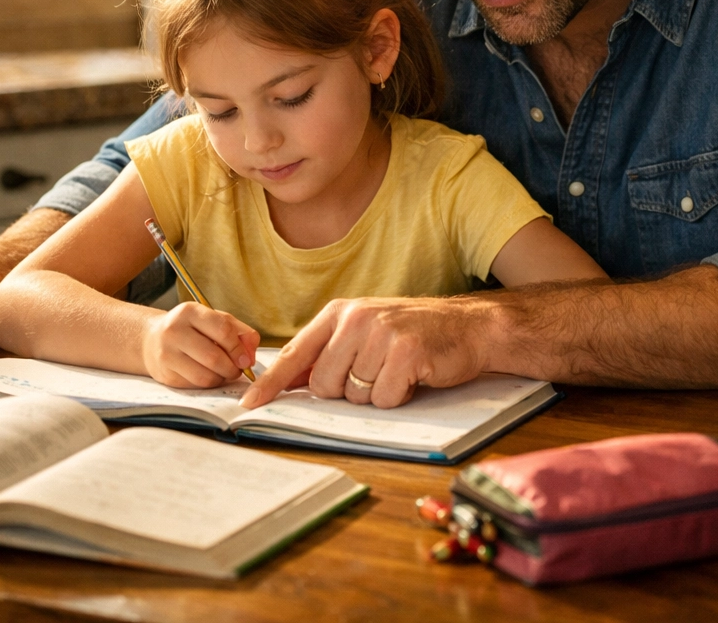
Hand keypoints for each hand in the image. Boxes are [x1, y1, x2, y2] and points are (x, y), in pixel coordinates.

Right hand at [142, 303, 259, 387]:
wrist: (152, 339)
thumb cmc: (192, 328)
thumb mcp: (214, 319)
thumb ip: (239, 331)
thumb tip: (251, 353)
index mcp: (190, 312)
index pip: (222, 330)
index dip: (238, 348)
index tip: (247, 359)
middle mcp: (174, 331)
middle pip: (213, 357)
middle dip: (232, 368)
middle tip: (239, 370)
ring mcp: (166, 354)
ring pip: (204, 375)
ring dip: (222, 378)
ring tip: (226, 373)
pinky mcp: (164, 374)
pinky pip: (195, 385)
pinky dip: (209, 383)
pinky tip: (211, 376)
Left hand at [239, 296, 490, 409]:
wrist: (469, 326)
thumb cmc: (415, 332)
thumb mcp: (367, 330)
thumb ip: (331, 351)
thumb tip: (293, 382)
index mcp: (340, 312)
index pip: (296, 353)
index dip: (271, 383)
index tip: (249, 405)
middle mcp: (356, 318)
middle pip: (325, 384)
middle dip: (347, 391)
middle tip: (375, 373)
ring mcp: (381, 333)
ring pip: (354, 395)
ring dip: (376, 393)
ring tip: (397, 370)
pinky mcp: (405, 352)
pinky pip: (384, 399)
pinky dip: (399, 396)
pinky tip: (413, 376)